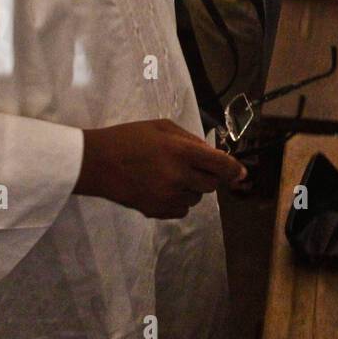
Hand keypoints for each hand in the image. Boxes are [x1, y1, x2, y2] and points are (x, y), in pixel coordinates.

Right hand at [77, 118, 245, 217]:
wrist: (96, 163)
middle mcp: (178, 176)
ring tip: (170, 176)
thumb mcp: (161, 127)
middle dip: (208, 176)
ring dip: (192, 188)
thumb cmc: (128, 138)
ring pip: (197, 198)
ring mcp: (167, 196)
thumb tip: (211, 153)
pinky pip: (182, 210)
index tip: (241, 174)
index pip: (220, 164)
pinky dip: (179, 201)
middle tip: (191, 166)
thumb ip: (190, 139)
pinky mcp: (156, 211)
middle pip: (212, 184)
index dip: (235, 170)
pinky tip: (162, 188)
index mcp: (180, 152)